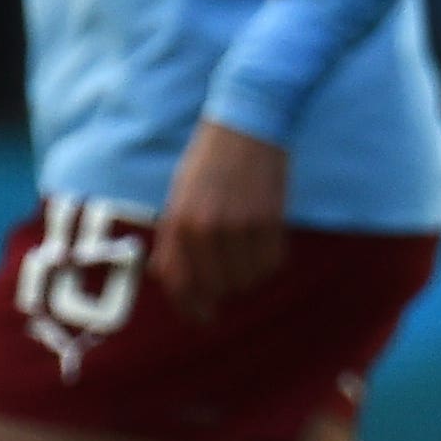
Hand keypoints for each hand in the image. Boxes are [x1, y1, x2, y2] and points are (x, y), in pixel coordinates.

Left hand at [154, 120, 289, 320]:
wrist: (249, 123)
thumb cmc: (209, 159)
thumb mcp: (179, 195)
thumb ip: (173, 238)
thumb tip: (168, 278)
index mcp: (179, 222)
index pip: (181, 283)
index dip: (192, 307)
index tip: (204, 317)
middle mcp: (206, 229)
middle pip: (217, 287)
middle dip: (223, 289)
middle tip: (231, 277)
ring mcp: (239, 226)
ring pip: (247, 279)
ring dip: (249, 275)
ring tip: (249, 254)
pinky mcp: (270, 220)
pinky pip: (272, 262)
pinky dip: (270, 261)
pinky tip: (267, 243)